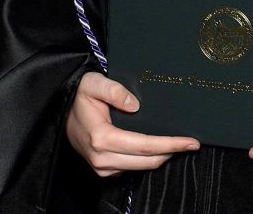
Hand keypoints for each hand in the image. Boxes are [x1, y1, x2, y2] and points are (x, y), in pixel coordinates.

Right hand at [66, 71, 199, 176]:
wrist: (60, 112)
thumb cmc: (79, 96)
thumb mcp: (92, 83)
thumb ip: (113, 90)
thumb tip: (135, 104)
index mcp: (102, 138)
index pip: (145, 145)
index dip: (170, 144)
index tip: (190, 142)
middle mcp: (102, 158)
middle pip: (147, 160)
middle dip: (172, 152)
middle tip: (192, 143)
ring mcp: (102, 167)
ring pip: (142, 167)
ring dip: (162, 156)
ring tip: (179, 144)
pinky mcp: (104, 170)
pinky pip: (132, 167)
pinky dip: (148, 158)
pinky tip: (158, 147)